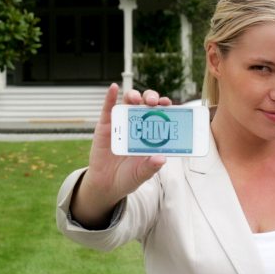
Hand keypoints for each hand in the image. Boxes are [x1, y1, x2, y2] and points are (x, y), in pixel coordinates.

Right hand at [69, 83, 170, 227]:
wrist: (106, 185)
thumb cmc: (127, 177)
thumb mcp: (141, 174)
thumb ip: (150, 167)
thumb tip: (162, 159)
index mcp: (149, 135)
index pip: (159, 115)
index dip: (165, 107)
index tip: (169, 104)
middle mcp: (136, 125)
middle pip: (145, 105)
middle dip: (151, 98)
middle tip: (154, 102)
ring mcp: (121, 124)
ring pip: (128, 103)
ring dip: (134, 96)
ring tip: (136, 99)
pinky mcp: (105, 126)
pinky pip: (108, 108)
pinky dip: (110, 97)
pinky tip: (113, 88)